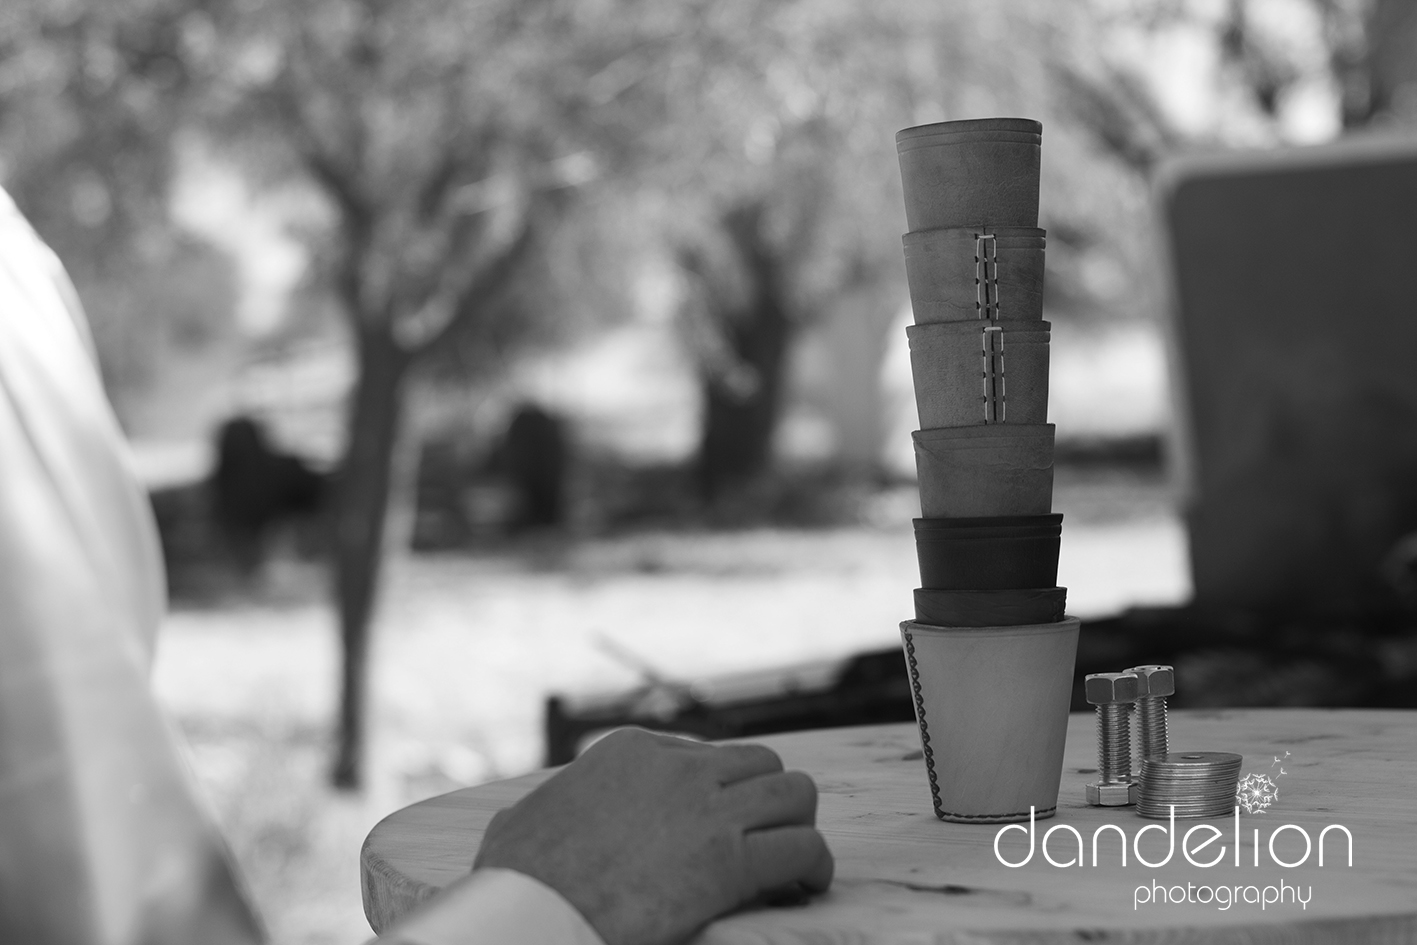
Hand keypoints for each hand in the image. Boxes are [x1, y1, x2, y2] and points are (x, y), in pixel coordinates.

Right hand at [473, 728, 832, 944]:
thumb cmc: (516, 882)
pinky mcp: (730, 861)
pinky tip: (806, 886)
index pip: (707, 754)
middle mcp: (678, 769)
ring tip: (796, 861)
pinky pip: (802, 848)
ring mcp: (708, 810)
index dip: (723, 792)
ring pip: (795, 793)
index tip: (724, 823)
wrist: (532, 916)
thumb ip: (542, 809)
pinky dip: (813, 866)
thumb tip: (521, 822)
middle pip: (762, 764)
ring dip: (800, 826)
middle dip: (771, 800)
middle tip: (767, 839)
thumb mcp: (520, 822)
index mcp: (632, 751)